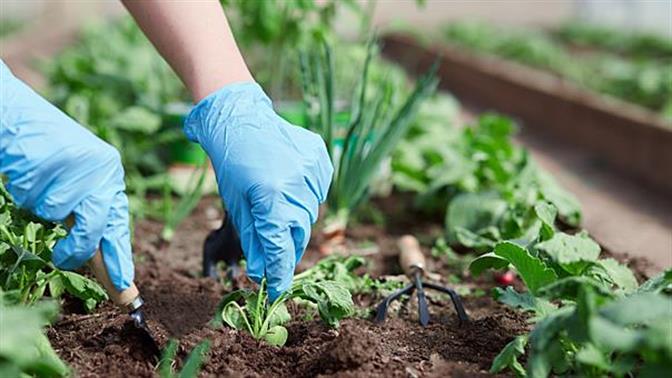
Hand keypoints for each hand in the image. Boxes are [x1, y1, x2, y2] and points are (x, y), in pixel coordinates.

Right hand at [0, 61, 133, 290]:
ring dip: (41, 206)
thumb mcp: (76, 181)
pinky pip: (36, 198)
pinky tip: (28, 170)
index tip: (125, 287)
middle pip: (95, 226)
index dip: (119, 257)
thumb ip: (88, 212)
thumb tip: (97, 256)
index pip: (118, 223)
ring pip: (57, 212)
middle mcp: (103, 168)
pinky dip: (26, 191)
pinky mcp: (54, 160)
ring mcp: (79, 164)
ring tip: (38, 181)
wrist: (17, 114)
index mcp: (110, 174)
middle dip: (76, 248)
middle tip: (63, 258)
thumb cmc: (46, 153)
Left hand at [185, 82, 331, 300]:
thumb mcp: (237, 205)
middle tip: (275, 250)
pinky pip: (318, 191)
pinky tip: (289, 183)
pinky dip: (306, 195)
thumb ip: (254, 240)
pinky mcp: (320, 158)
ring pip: (310, 213)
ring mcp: (311, 169)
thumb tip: (263, 272)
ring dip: (295, 218)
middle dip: (286, 246)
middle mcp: (295, 184)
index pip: (280, 247)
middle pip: (299, 233)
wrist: (240, 118)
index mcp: (269, 197)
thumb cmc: (232, 163)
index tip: (277, 290)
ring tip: (277, 202)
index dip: (279, 273)